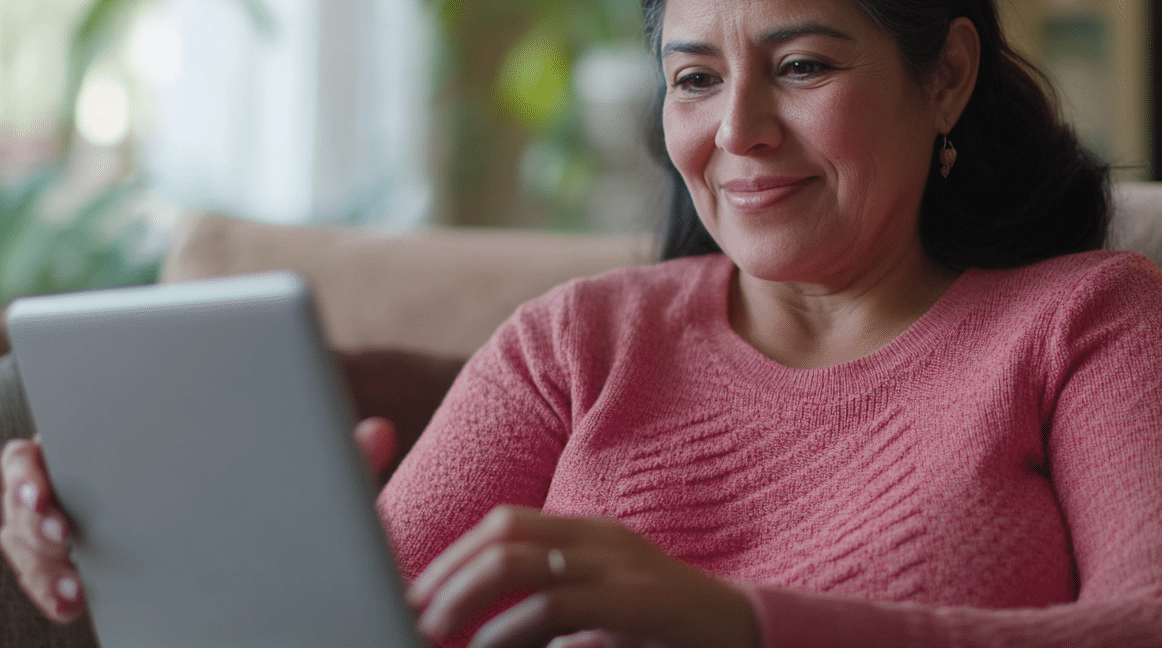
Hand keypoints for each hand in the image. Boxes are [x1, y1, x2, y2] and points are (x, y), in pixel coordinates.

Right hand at [0, 417, 399, 622]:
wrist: (270, 534)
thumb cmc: (282, 482)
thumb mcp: (312, 473)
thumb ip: (337, 456)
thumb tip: (376, 433)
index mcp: (143, 414)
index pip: (74, 405)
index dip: (56, 433)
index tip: (53, 465)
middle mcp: (99, 455)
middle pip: (29, 466)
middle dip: (32, 499)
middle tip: (62, 528)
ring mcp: (79, 506)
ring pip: (23, 523)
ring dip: (34, 550)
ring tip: (71, 584)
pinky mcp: (75, 553)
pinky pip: (38, 566)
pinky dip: (44, 583)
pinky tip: (72, 603)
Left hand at [406, 506, 760, 647]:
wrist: (748, 637)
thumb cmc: (664, 632)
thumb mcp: (600, 608)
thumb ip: (549, 604)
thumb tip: (478, 625)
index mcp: (588, 534)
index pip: (506, 524)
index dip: (453, 555)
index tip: (417, 592)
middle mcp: (600, 540)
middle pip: (503, 533)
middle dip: (447, 573)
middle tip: (413, 613)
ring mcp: (620, 567)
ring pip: (519, 561)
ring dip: (465, 595)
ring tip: (435, 630)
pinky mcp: (635, 602)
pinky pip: (556, 605)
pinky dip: (509, 630)